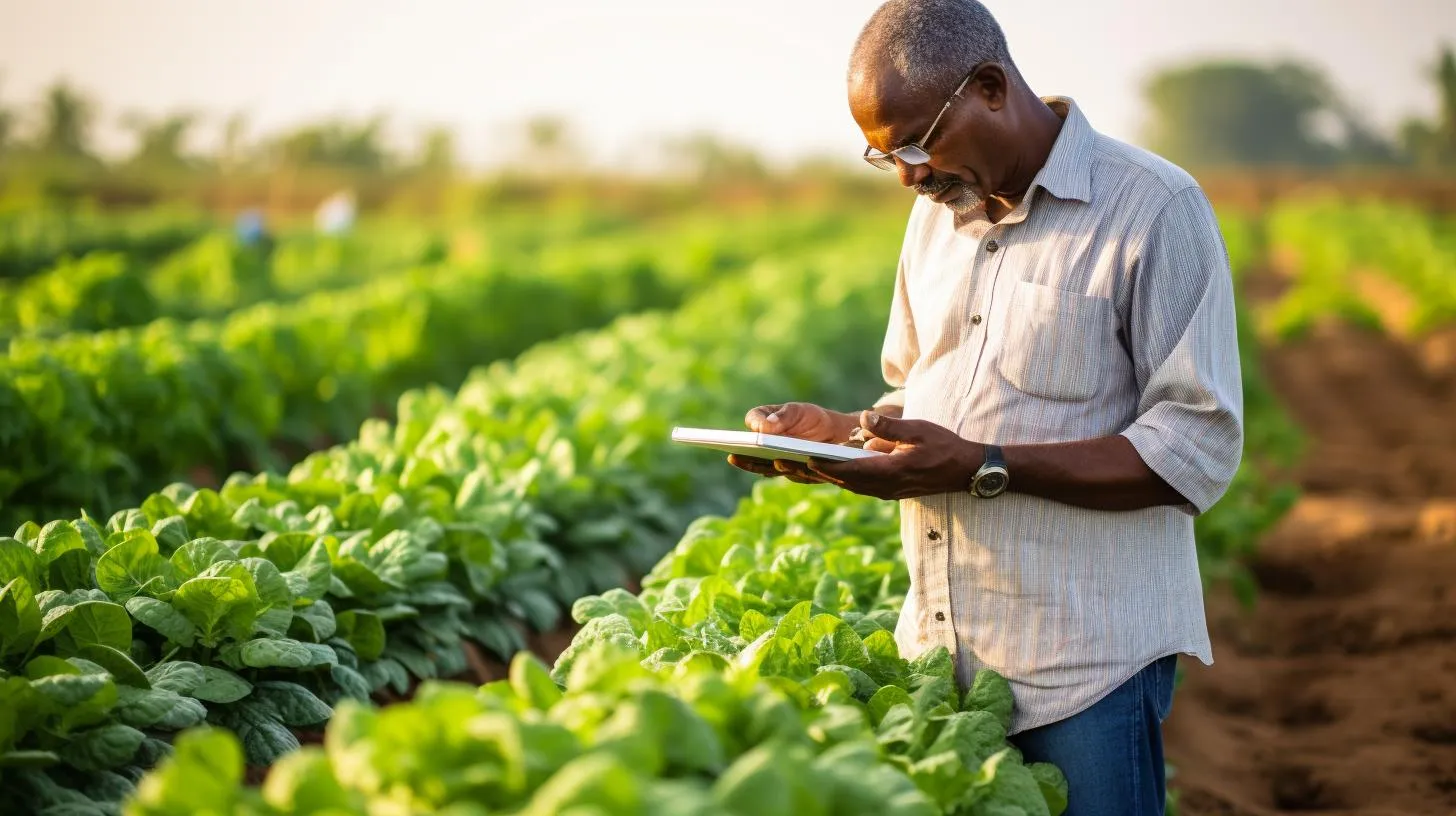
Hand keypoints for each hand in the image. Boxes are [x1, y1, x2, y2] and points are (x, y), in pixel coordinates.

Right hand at [727, 402, 853, 484]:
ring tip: (765, 460)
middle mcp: (765, 443)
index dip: (753, 423)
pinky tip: (780, 465)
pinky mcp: (790, 472)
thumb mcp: (800, 411)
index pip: (753, 419)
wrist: (836, 435)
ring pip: (762, 465)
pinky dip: (781, 470)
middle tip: (733, 454)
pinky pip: (784, 472)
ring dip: (756, 464)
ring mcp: (775, 458)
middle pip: (748, 449)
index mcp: (764, 421)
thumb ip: (784, 416)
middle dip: (741, 453)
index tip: (755, 426)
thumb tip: (765, 428)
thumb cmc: (812, 419)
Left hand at [805, 410, 983, 499]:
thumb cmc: (944, 447)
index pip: (851, 470)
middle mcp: (884, 486)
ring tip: (797, 466)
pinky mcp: (889, 490)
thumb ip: (890, 426)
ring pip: (848, 484)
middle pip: (842, 481)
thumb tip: (865, 417)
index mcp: (890, 471)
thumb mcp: (918, 430)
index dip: (826, 465)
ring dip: (824, 475)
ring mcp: (886, 491)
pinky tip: (825, 467)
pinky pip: (858, 485)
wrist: (965, 471)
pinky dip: (840, 476)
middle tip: (785, 463)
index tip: (803, 458)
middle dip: (815, 472)